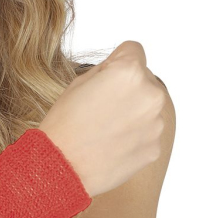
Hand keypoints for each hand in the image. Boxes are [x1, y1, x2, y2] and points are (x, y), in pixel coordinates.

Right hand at [38, 40, 167, 197]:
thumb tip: (121, 69)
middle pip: (143, 79)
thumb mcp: (78, 83)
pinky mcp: (154, 146)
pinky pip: (147, 131)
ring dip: (132, 111)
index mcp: (129, 73)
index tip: (105, 77)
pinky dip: (133, 134)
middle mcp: (150, 95)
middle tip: (101, 105)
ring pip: (147, 106)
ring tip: (104, 127)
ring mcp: (155, 123)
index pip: (133, 50)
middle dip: (127, 88)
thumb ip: (107, 71)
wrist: (62, 168)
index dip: (116, 61)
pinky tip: (110, 142)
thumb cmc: (64, 125)